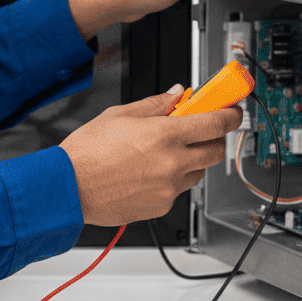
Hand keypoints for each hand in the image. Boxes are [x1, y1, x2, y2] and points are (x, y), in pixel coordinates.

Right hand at [59, 87, 241, 225]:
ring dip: (192, 159)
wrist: (68, 187)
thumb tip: (176, 94)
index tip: (232, 110)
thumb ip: (155, 104)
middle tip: (200, 129)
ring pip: (198, 171)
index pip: (216, 123)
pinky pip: (178, 190)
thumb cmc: (87, 152)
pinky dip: (172, 179)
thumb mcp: (119, 114)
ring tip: (165, 152)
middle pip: (216, 150)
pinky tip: (149, 171)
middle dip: (213, 138)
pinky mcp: (161, 206)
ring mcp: (169, 188)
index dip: (230, 114)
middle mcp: (172, 163)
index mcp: (165, 134)